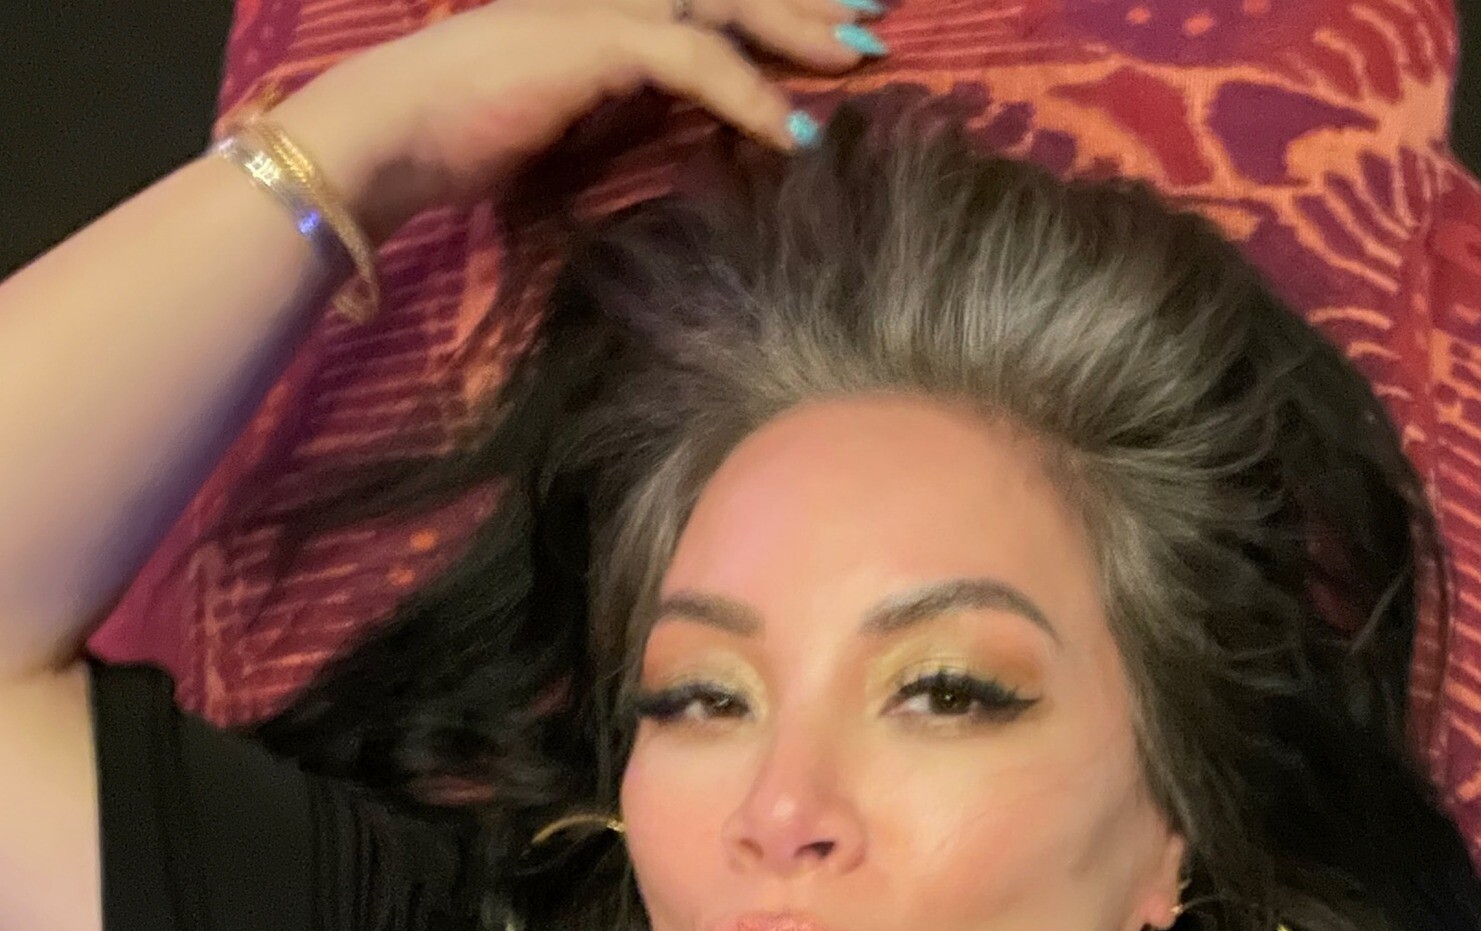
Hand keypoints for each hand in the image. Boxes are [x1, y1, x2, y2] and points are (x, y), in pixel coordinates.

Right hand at [269, 0, 888, 241]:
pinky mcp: (599, 38)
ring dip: (797, 33)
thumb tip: (672, 150)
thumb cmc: (461, 142)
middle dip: (804, 3)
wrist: (394, 132)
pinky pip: (699, 59)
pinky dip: (750, 96)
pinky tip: (795, 135)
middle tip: (871, 24)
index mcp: (602, 12)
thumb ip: (620, 122)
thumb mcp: (563, 129)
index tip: (828, 32)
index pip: (703, 0)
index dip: (769, 10)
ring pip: (726, 6)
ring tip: (859, 60)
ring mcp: (604, 7)